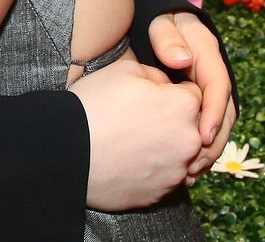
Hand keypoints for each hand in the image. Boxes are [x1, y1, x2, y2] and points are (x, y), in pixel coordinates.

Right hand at [71, 56, 201, 211]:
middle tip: (141, 115)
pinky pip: (165, 176)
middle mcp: (189, 142)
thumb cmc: (96, 104)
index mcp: (183, 107)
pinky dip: (153, 167)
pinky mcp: (161, 193)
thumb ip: (156, 75)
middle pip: (192, 126)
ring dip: (165, 145)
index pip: (195, 94)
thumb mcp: (124, 70)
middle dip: (174, 119)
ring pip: (180, 153)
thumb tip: (167, 86)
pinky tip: (129, 157)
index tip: (151, 94)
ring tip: (133, 138)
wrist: (69, 149)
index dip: (173, 91)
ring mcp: (177, 171)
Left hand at [147, 11, 236, 177]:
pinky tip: (185, 164)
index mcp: (207, 52)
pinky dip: (197, 146)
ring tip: (190, 170)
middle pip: (224, 112)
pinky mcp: (198, 100)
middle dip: (214, 140)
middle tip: (196, 162)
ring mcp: (207, 87)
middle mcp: (213, 72)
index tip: (203, 136)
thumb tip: (182, 60)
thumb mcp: (159, 22)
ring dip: (207, 148)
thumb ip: (167, 38)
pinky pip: (204, 125)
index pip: (218, 86)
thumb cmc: (153, 19)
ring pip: (217, 123)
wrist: (150, 20)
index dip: (214, 113)